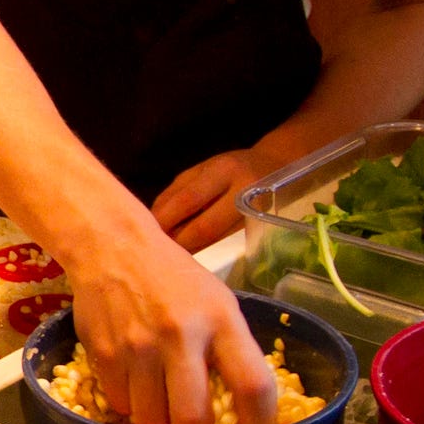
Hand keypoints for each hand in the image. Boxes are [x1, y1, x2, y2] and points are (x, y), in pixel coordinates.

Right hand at [67, 227, 276, 423]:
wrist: (113, 247)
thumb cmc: (174, 278)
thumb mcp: (217, 302)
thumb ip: (230, 349)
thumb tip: (239, 407)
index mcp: (220, 320)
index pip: (252, 384)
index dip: (260, 422)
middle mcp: (180, 334)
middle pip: (193, 419)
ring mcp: (137, 346)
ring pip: (151, 419)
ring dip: (158, 422)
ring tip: (160, 401)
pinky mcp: (103, 353)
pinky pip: (120, 403)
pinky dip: (129, 403)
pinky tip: (133, 379)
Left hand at [147, 149, 270, 251]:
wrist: (277, 166)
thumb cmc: (230, 169)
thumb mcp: (201, 170)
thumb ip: (176, 193)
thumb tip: (153, 222)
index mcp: (223, 170)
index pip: (189, 200)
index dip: (166, 220)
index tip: (146, 232)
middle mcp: (243, 192)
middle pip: (205, 228)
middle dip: (178, 242)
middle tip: (158, 252)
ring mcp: (256, 215)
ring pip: (217, 242)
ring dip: (190, 251)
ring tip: (171, 257)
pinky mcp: (262, 231)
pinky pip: (227, 246)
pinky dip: (205, 251)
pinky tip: (192, 255)